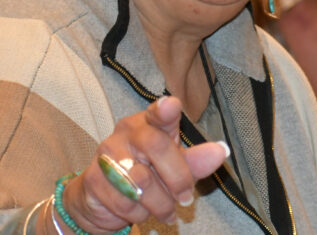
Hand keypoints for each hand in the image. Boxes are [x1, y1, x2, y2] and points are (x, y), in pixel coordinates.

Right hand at [62, 96, 226, 231]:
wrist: (103, 200)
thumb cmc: (148, 173)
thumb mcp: (176, 166)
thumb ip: (195, 160)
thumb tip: (221, 151)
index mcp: (150, 122)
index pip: (159, 112)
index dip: (165, 110)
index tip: (171, 105)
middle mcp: (126, 132)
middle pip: (157, 147)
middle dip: (178, 178)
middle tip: (186, 198)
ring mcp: (106, 153)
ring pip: (142, 181)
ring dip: (160, 203)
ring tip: (166, 210)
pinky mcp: (92, 178)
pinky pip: (125, 201)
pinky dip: (140, 213)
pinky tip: (142, 212)